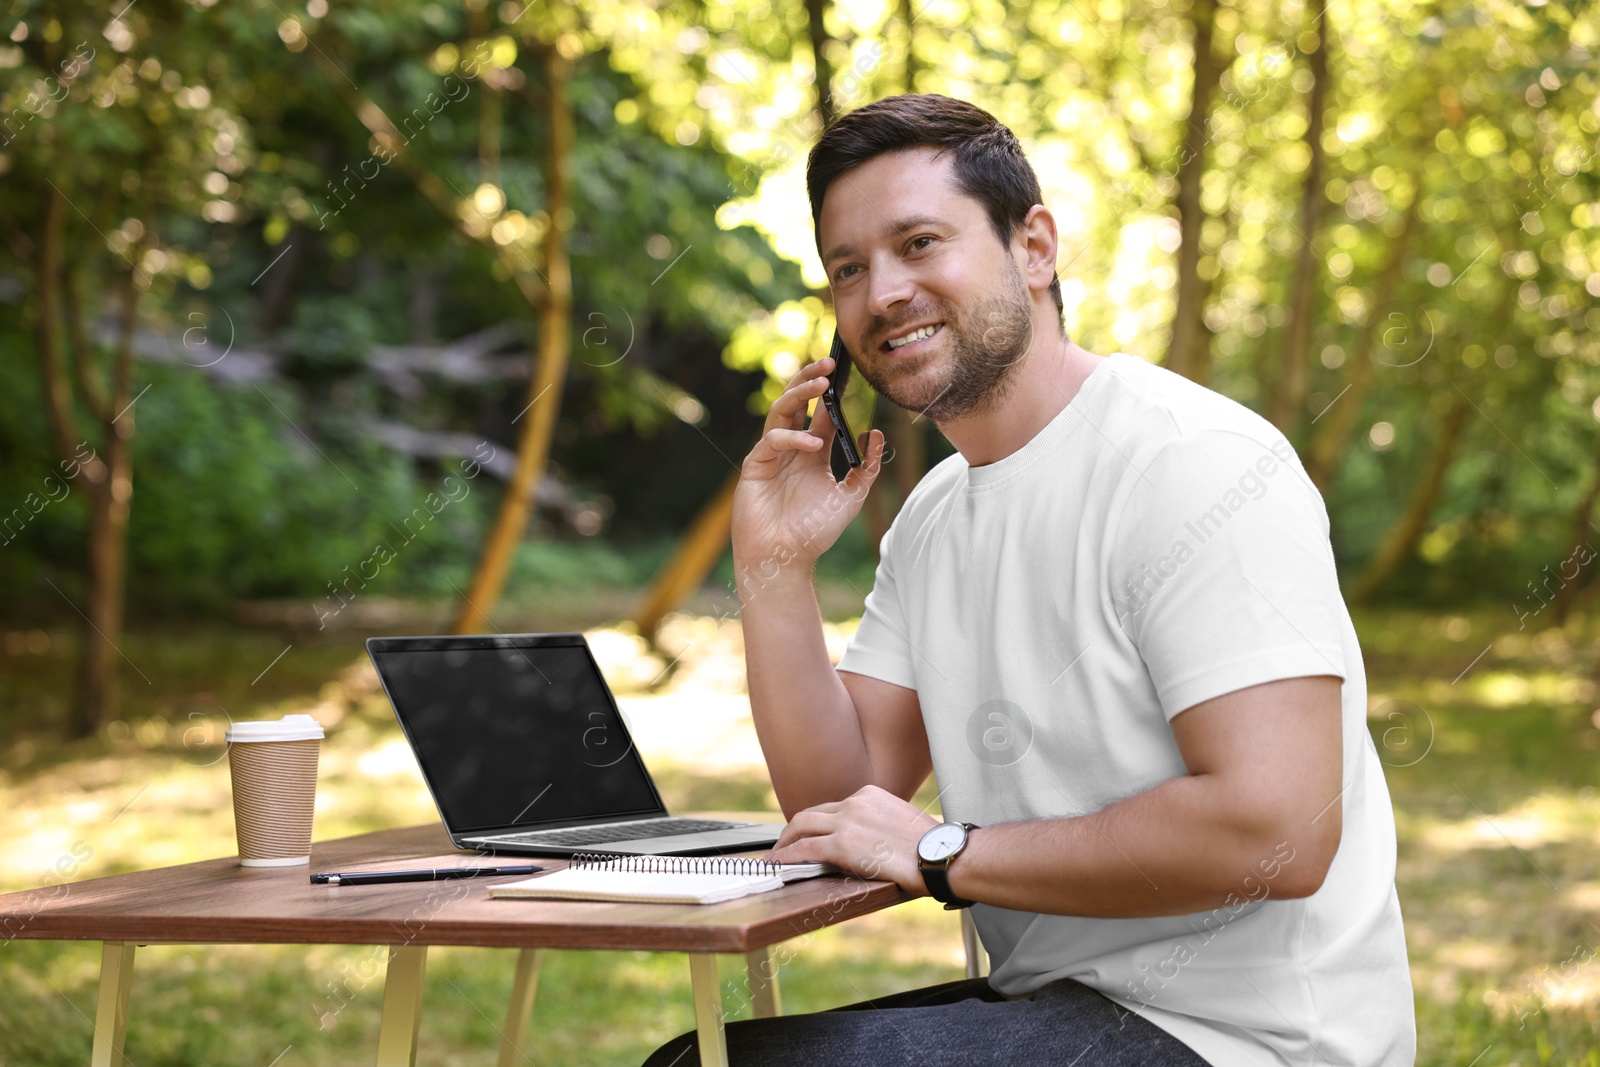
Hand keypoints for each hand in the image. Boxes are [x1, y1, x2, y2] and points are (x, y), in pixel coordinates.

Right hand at [732, 356, 884, 586]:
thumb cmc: (814, 532)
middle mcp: (791, 448)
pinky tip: (813, 444)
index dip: (832, 390)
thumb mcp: (851, 497)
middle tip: (828, 363)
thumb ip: (867, 467)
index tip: (846, 370)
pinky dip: (792, 437)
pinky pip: (772, 441)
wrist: (786, 560)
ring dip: (798, 394)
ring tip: (820, 384)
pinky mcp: (755, 466)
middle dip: (810, 380)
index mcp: (812, 452)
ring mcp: (771, 455)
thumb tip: (877, 434)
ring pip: (779, 411)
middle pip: (797, 402)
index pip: (821, 412)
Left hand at [763, 784, 939, 896]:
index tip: (810, 833)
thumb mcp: (901, 822)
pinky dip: (786, 855)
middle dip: (794, 829)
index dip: (817, 822)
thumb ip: (880, 824)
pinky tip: (778, 863)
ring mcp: (846, 821)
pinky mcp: (842, 843)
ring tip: (776, 854)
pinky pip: (804, 848)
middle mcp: (855, 802)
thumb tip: (869, 841)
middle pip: (812, 813)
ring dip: (785, 841)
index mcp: (870, 795)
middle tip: (785, 843)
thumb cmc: (929, 847)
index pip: (833, 807)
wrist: (939, 855)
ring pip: (802, 826)